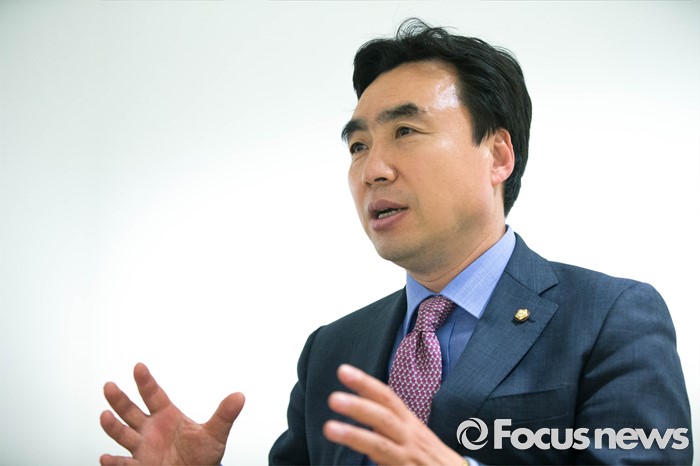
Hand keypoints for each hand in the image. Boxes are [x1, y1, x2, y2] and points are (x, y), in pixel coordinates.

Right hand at [100, 362, 244, 465]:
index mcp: (167, 416)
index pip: (154, 395)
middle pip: (131, 411)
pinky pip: (124, 464)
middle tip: (110, 386)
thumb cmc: (203, 454)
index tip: (139, 367)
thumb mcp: (216, 434)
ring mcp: (143, 447)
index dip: (146, 381)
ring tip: (104, 416)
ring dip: (113, 426)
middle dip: (120, 400)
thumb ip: (224, 415)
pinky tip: (106, 457)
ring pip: (123, 434)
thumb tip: (240, 397)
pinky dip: (114, 462)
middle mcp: (150, 429)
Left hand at [323, 364, 463, 465]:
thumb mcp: (412, 432)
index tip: (343, 370)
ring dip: (355, 436)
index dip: (366, 383)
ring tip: (329, 428)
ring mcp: (407, 458)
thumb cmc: (429, 454)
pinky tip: (353, 464)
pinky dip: (371, 465)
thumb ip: (388, 422)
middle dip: (358, 407)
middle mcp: (409, 437)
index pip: (387, 398)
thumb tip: (360, 412)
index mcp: (408, 422)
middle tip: (333, 398)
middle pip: (384, 418)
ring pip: (381, 446)